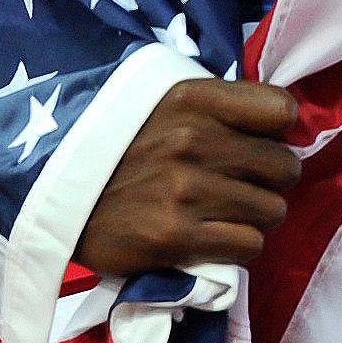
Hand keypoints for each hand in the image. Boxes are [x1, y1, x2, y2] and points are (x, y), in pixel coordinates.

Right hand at [75, 78, 301, 274]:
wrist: (56, 194)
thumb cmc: (119, 145)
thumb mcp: (160, 102)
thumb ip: (216, 105)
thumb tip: (283, 123)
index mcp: (191, 97)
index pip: (280, 109)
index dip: (278, 131)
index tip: (259, 143)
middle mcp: (193, 138)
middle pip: (285, 166)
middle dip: (270, 181)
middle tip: (243, 187)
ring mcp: (186, 189)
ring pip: (272, 210)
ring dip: (254, 217)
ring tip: (226, 214)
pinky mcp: (176, 235)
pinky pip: (248, 244)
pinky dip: (238, 245)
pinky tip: (214, 237)